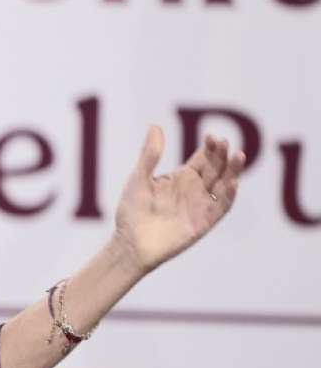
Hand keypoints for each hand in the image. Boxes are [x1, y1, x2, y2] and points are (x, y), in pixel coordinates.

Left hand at [114, 125, 245, 273]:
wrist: (130, 242)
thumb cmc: (132, 210)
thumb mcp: (139, 178)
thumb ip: (150, 155)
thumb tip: (155, 126)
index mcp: (182, 176)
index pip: (203, 157)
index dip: (210, 147)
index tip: (211, 136)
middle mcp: (196, 189)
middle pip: (216, 168)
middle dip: (222, 155)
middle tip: (224, 143)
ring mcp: (202, 205)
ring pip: (224, 184)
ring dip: (233, 171)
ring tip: (238, 155)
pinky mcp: (204, 222)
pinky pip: (221, 206)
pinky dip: (229, 194)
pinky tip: (233, 181)